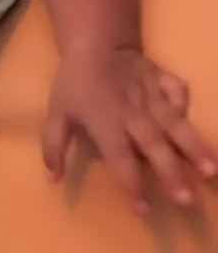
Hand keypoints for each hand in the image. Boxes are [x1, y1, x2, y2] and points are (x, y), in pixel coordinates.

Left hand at [43, 47, 217, 214]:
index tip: (142, 210)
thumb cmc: (74, 82)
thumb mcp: (56, 112)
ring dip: (192, 145)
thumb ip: (54, 146)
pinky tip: (195, 123)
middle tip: (186, 200)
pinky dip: (185, 103)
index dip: (130, 184)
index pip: (119, 157)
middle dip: (170, 171)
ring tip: (210, 170)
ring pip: (173, 121)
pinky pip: (178, 89)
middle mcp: (131, 110)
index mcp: (105, 121)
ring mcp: (150, 92)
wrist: (94, 42)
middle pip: (153, 144)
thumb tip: (51, 179)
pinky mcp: (161, 76)